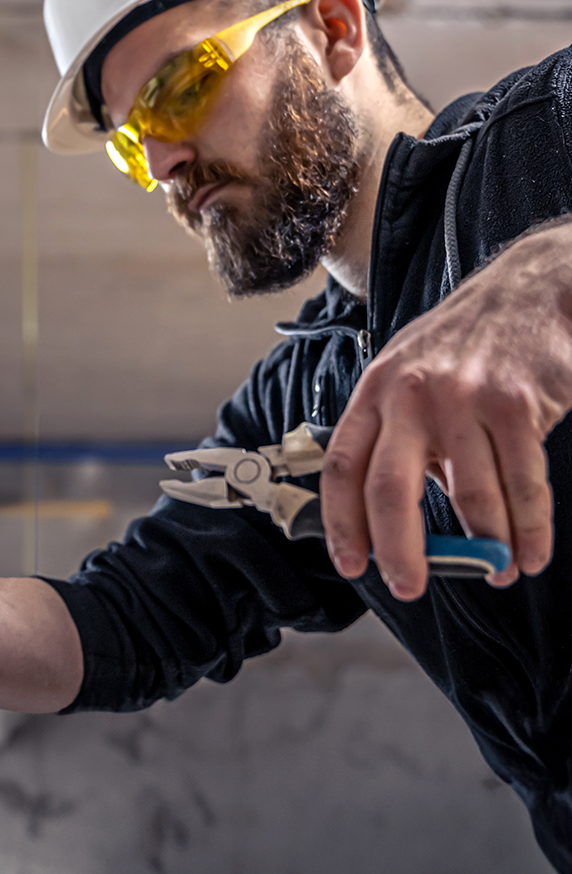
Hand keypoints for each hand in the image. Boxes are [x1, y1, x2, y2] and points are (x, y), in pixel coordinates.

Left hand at [322, 224, 571, 598]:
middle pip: (390, 490)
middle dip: (399, 551)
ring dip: (486, 548)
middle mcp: (410, 395)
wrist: (532, 286)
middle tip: (409, 587)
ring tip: (498, 573)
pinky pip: (522, 485)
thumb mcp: (413, 378)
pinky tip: (530, 553)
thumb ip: (404, 441)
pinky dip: (529, 529)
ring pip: (469, 497)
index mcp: (375, 392)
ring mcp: (463, 399)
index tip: (351, 564)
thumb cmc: (467, 343)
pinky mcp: (517, 406)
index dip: (340, 522)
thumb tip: (405, 520)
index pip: (341, 466)